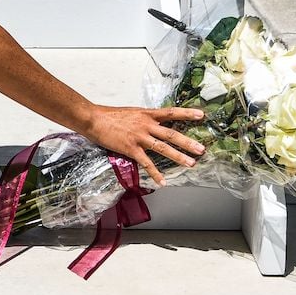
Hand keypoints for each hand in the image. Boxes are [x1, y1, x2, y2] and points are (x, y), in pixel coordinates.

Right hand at [83, 106, 206, 186]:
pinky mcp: (131, 148)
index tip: (201, 115)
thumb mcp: (132, 113)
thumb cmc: (111, 116)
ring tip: (191, 163)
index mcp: (147, 114)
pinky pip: (146, 163)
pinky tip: (163, 181)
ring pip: (163, 148)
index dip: (187, 113)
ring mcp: (139, 137)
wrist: (94, 119)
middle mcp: (146, 124)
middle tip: (201, 149)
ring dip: (178, 156)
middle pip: (172, 134)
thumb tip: (155, 124)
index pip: (171, 112)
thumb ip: (145, 119)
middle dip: (188, 142)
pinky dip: (155, 173)